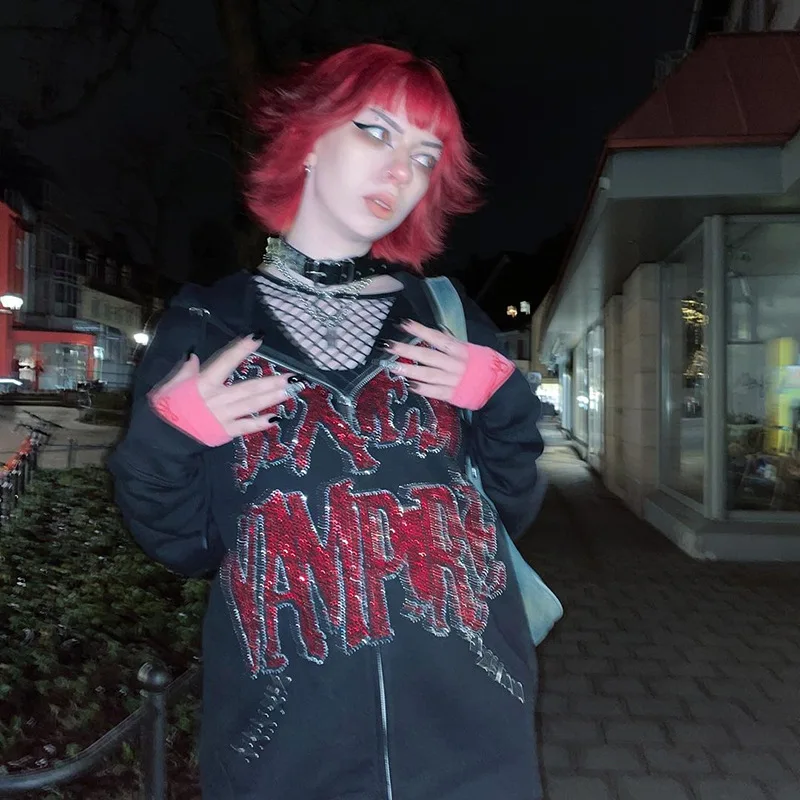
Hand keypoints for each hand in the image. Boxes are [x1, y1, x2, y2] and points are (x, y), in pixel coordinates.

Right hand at [152, 335, 299, 439]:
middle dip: (270, 381)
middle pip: (248, 388)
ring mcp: (223, 416)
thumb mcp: (169, 385)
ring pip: (251, 406)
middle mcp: (218, 398)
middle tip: (290, 376)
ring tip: (288, 391)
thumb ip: (185, 370)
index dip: (242, 349)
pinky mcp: (225, 432)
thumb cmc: (164, 409)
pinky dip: (260, 424)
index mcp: (204, 383)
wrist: (161, 439)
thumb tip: (194, 354)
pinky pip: (246, 428)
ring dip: (271, 398)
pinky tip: (275, 419)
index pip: (226, 361)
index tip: (258, 338)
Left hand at [382, 320, 514, 410]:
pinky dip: (423, 389)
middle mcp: (456, 365)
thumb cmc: (485, 366)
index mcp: (461, 351)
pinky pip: (436, 392)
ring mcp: (454, 381)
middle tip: (390, 346)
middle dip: (408, 351)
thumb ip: (454, 343)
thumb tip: (437, 331)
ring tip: (392, 366)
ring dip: (410, 371)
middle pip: (429, 356)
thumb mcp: (473, 350)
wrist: (500, 389)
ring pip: (429, 375)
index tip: (404, 324)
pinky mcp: (453, 395)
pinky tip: (410, 386)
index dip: (421, 331)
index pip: (438, 338)